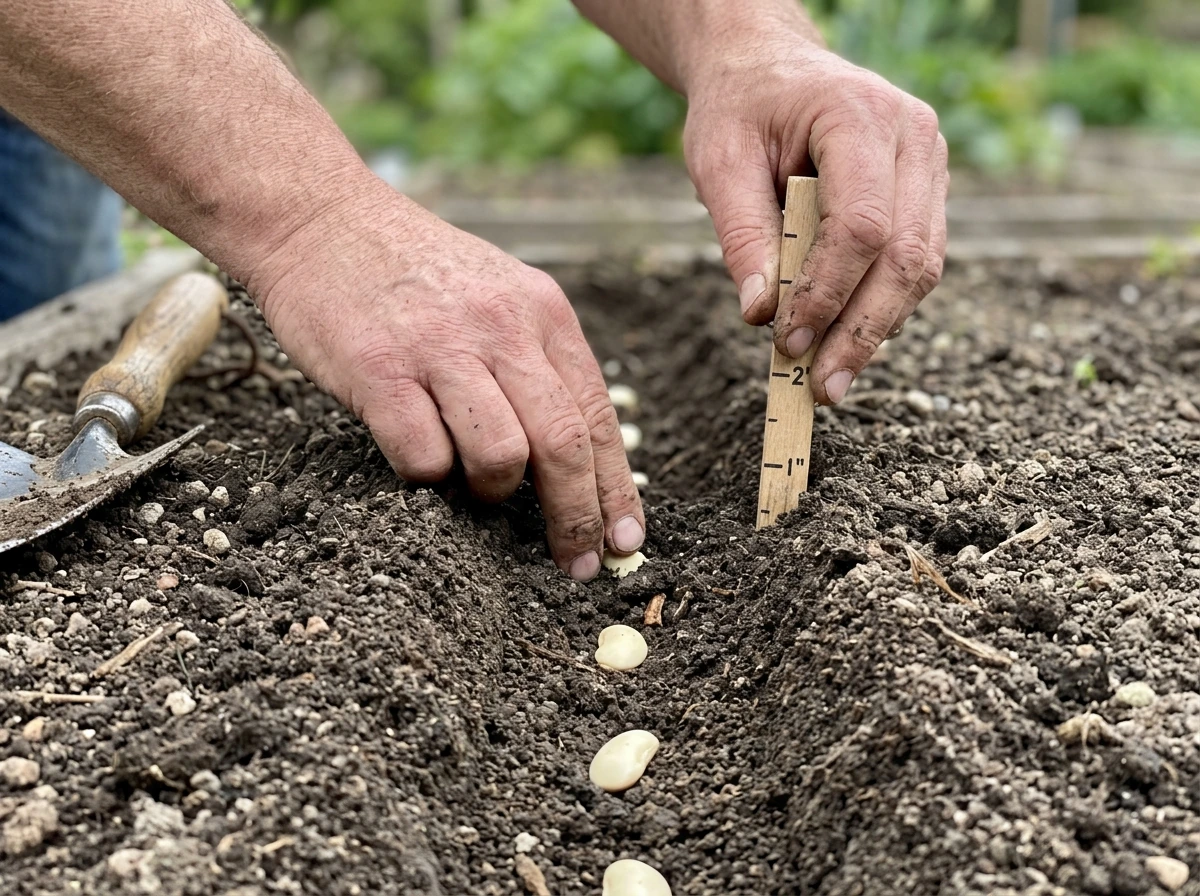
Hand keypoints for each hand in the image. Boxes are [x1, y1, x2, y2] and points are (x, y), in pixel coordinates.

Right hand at [248, 181, 644, 580]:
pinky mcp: (378, 370)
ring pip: (503, 457)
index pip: (598, 416)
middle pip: (564, 445)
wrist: (319, 218)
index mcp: (543, 312)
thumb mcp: (498, 295)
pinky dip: (427, 478)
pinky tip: (418, 460)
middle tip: (575, 563)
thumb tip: (577, 459)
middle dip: (577, 518)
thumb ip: (537, 362)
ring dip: (493, 492)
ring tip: (473, 485)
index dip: (616, 489)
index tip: (624, 542)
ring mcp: (440, 347)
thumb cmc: (412, 272)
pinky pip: (423, 457)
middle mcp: (502, 327)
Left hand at [683, 33, 948, 403]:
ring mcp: (929, 164)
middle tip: (822, 388)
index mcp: (859, 115)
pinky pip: (916, 262)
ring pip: (921, 267)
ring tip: (829, 377)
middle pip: (905, 255)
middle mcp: (913, 137)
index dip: (828, 292)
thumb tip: (761, 315)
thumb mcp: (718, 162)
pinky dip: (881, 307)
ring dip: (876, 329)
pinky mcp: (926, 192)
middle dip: (862, 331)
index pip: (861, 223)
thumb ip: (741, 235)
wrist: (769, 67)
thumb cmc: (740, 109)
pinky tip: (844, 340)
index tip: (789, 341)